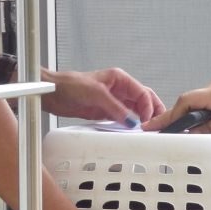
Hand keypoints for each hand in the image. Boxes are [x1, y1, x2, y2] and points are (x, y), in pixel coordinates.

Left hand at [42, 68, 164, 125]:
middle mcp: (118, 89)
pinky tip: (132, 131)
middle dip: (152, 111)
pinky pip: (123, 118)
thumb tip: (130, 120)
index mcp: (120, 78)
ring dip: (142, 119)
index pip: (142, 92)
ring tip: (147, 130)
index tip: (147, 120)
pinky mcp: (105, 111)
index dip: (148, 106)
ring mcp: (113, 101)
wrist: (53, 93)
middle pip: (143, 100)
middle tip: (158, 124)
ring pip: (135, 110)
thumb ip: (115, 107)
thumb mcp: (96, 93)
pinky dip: (129, 124)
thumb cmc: (69, 84)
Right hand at [141, 80, 210, 132]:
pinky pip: (209, 106)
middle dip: (176, 119)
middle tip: (161, 133)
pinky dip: (202, 117)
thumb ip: (210, 129)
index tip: (153, 127)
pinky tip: (202, 129)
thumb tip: (190, 134)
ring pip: (199, 106)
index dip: (168, 116)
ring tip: (181, 134)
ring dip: (191, 119)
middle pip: (188, 104)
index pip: (184, 103)